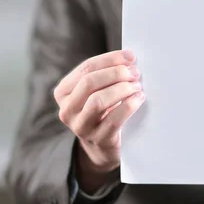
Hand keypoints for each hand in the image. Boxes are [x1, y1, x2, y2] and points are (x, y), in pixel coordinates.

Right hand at [53, 49, 144, 192]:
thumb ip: (107, 75)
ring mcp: (80, 127)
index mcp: (63, 92)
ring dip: (121, 89)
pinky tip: (139, 98)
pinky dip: (129, 106)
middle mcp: (67, 110)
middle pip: (89, 82)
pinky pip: (113, 120)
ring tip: (137, 86)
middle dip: (116, 73)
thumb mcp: (97, 92)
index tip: (130, 56)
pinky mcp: (98, 139)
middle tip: (135, 73)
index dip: (110, 59)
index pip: (86, 68)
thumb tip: (129, 57)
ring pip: (97, 101)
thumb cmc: (103, 111)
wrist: (103, 147)